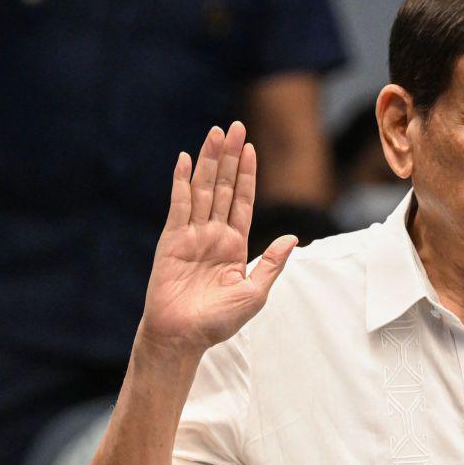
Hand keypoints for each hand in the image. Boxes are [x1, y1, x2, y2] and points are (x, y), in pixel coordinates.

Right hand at [137, 121, 296, 357]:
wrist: (183, 338)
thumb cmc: (218, 321)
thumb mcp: (255, 292)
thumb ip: (272, 264)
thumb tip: (292, 238)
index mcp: (234, 245)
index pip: (242, 201)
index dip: (246, 174)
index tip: (251, 148)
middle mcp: (213, 234)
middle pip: (222, 187)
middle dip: (229, 157)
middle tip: (235, 126)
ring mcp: (191, 235)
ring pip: (202, 190)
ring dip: (208, 161)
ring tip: (215, 133)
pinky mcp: (171, 241)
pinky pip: (178, 206)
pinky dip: (181, 182)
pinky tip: (184, 160)